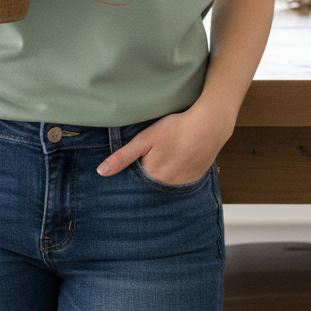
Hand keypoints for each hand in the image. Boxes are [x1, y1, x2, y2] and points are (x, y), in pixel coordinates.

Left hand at [96, 107, 233, 184]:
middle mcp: (169, 186)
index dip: (133, 172)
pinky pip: (181, 180)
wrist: (209, 125)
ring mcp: (184, 183)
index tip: (135, 161)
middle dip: (147, 174)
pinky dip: (176, 173)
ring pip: (166, 183)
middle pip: (151, 184)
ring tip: (165, 156)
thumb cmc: (175, 128)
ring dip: (162, 174)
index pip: (136, 183)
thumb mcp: (144, 139)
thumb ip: (123, 157)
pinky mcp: (196, 177)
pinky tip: (177, 158)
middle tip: (152, 155)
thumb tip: (101, 172)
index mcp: (153, 178)